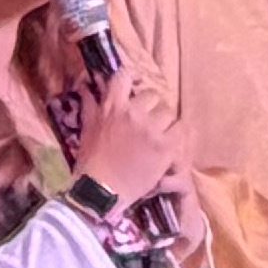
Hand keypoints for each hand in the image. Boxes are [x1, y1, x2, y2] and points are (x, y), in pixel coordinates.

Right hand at [62, 71, 187, 216]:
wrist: (102, 191)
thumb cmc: (91, 162)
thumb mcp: (87, 130)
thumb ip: (90, 106)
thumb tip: (85, 86)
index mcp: (113, 107)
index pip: (124, 76)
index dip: (130, 79)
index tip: (133, 89)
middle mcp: (134, 113)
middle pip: (152, 95)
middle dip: (150, 107)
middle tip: (146, 122)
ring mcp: (152, 130)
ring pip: (168, 112)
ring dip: (164, 122)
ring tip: (159, 136)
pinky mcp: (166, 147)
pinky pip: (181, 129)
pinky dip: (178, 135)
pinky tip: (172, 143)